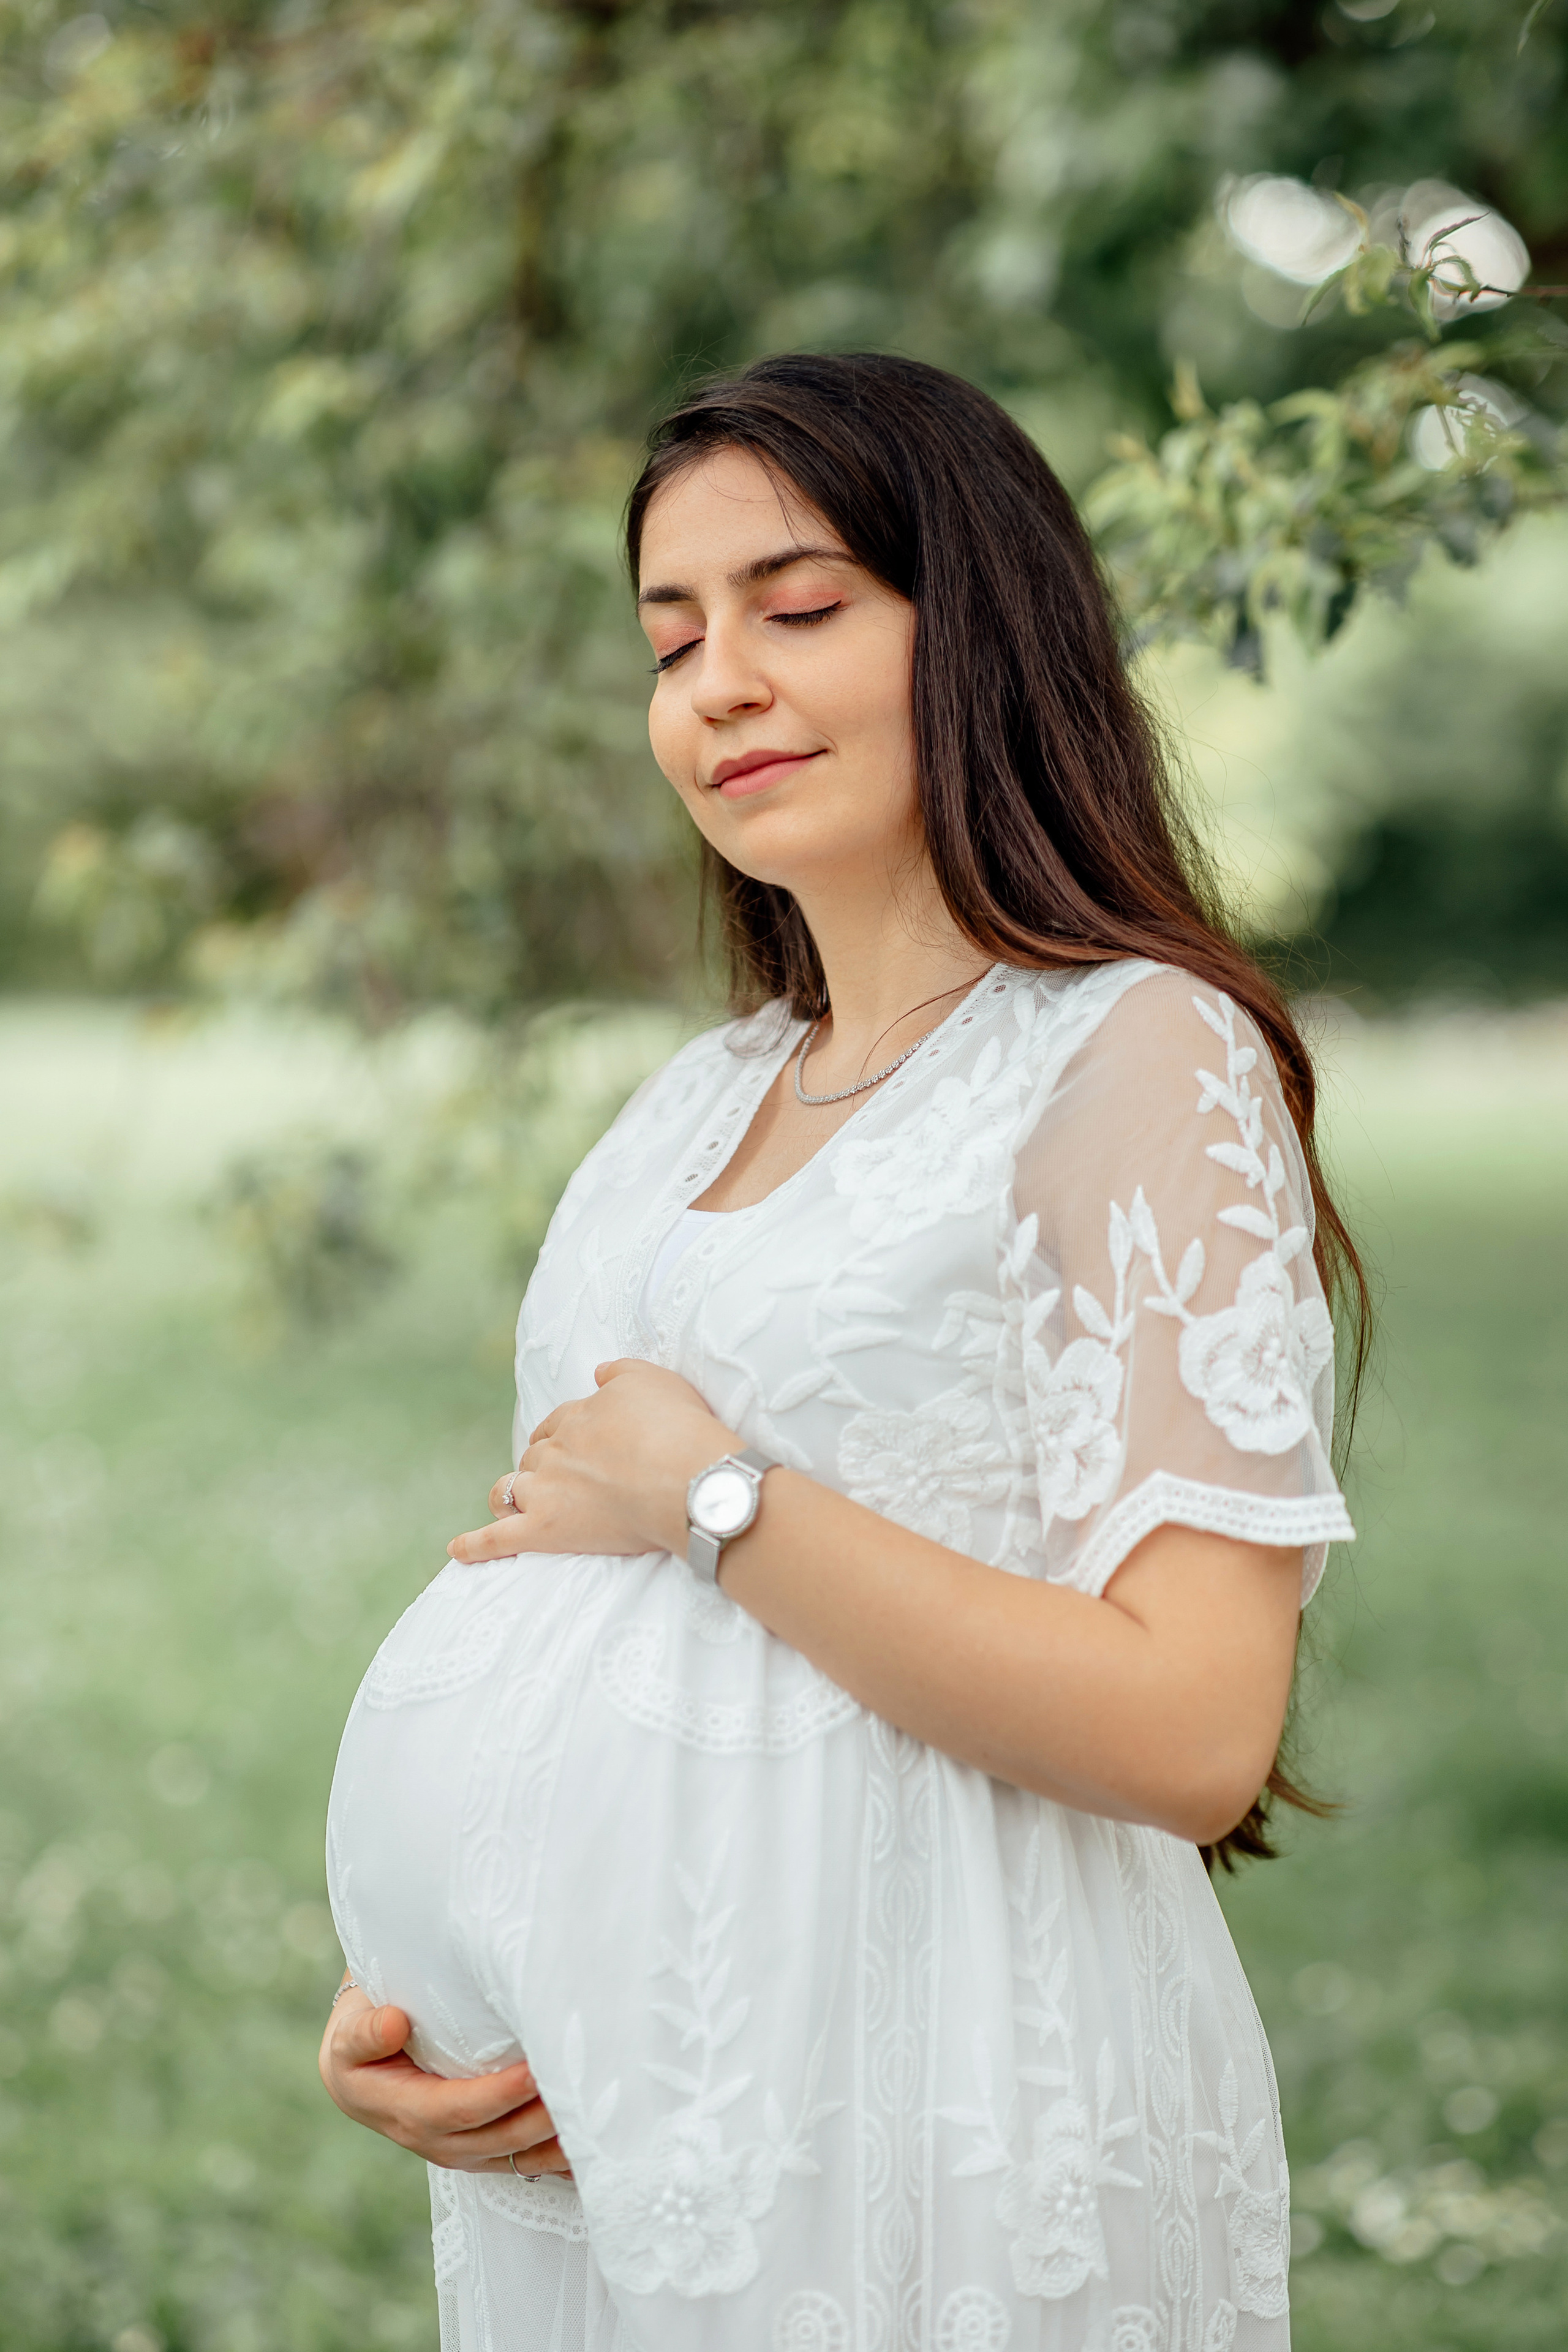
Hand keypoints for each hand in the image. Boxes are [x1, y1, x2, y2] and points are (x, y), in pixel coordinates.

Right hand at [319, 1984, 571, 2177]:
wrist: (363, 2062)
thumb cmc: (362, 2038)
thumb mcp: (349, 2032)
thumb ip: (365, 2031)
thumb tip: (394, 2024)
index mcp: (402, 2111)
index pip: (457, 2109)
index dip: (496, 2095)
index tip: (533, 2070)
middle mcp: (434, 2141)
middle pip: (496, 2138)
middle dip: (539, 2118)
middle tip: (579, 2088)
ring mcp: (461, 2150)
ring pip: (515, 2155)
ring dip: (554, 2142)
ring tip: (593, 2116)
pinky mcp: (481, 2149)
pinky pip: (523, 2162)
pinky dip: (556, 2159)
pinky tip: (591, 2147)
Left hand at [447, 1360, 737, 1564]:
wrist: (688, 1482)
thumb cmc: (678, 1429)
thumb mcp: (654, 1380)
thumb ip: (621, 1372)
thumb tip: (598, 1371)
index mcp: (578, 1416)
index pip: (559, 1422)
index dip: (567, 1433)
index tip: (582, 1443)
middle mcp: (554, 1450)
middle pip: (535, 1455)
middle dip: (542, 1465)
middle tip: (567, 1480)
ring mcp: (545, 1491)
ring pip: (510, 1489)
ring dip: (509, 1495)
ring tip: (513, 1505)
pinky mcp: (544, 1530)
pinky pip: (498, 1539)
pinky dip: (474, 1545)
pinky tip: (456, 1549)